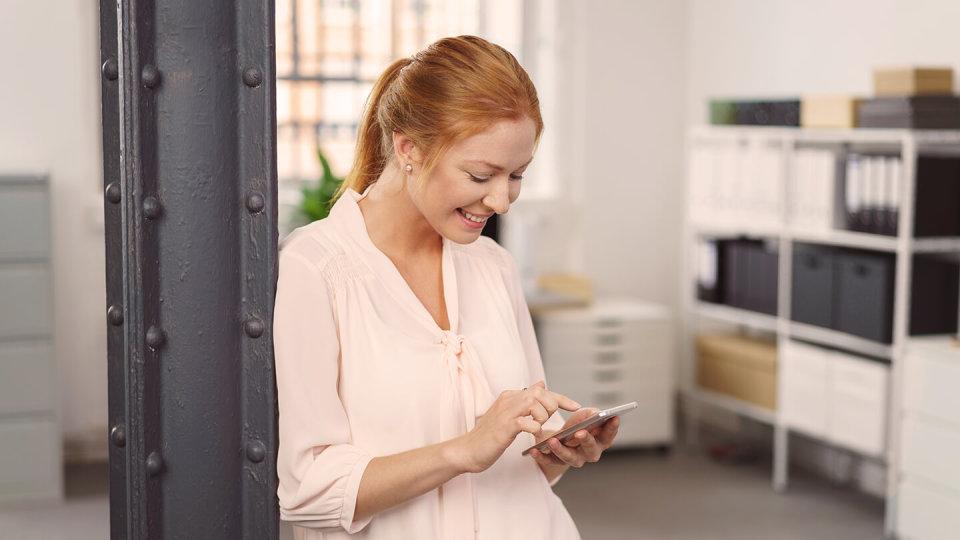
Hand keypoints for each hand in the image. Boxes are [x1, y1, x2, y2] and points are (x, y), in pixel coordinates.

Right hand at [450, 381, 579, 473]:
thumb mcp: (508, 414)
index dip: (561, 398)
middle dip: (551, 408)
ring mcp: (505, 412)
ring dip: (543, 419)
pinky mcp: (504, 427)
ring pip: (536, 404)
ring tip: (536, 429)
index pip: (541, 390)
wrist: (467, 450)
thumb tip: (541, 382)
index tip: (576, 407)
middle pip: (541, 393)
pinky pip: (528, 422)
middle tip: (546, 422)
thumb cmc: (490, 435)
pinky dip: (535, 429)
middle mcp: (508, 399)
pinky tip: (532, 435)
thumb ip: (525, 400)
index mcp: (511, 395)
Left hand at [528, 408, 619, 468]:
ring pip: (570, 458)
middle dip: (587, 441)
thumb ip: (589, 414)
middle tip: (580, 432)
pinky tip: (533, 450)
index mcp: (599, 441)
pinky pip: (549, 461)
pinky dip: (541, 456)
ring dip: (562, 450)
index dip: (612, 428)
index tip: (613, 417)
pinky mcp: (556, 461)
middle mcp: (588, 453)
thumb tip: (595, 412)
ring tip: (553, 440)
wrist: (560, 437)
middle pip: (591, 450)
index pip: (608, 436)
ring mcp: (573, 459)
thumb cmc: (576, 424)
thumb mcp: (583, 416)